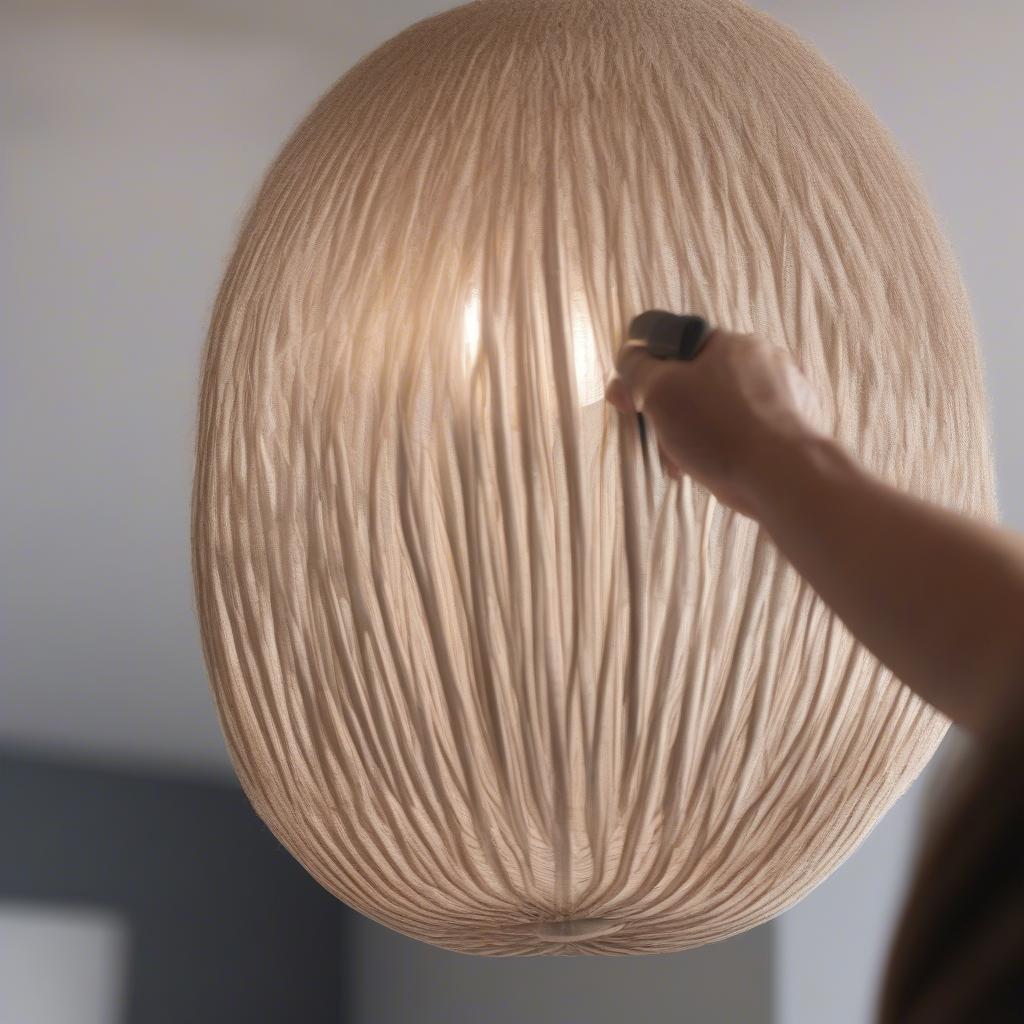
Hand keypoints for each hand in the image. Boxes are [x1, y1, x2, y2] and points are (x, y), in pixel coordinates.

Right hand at [604, 328, 825, 517]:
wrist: (784, 475)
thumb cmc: (719, 429)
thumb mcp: (660, 392)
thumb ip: (637, 369)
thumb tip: (629, 356)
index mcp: (731, 342)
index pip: (677, 347)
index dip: (647, 374)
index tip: (631, 404)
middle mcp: (764, 360)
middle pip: (700, 382)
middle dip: (673, 413)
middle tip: (661, 444)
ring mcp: (787, 395)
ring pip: (724, 411)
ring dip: (699, 435)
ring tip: (688, 465)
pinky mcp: (798, 428)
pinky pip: (750, 432)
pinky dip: (730, 448)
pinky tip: (721, 469)